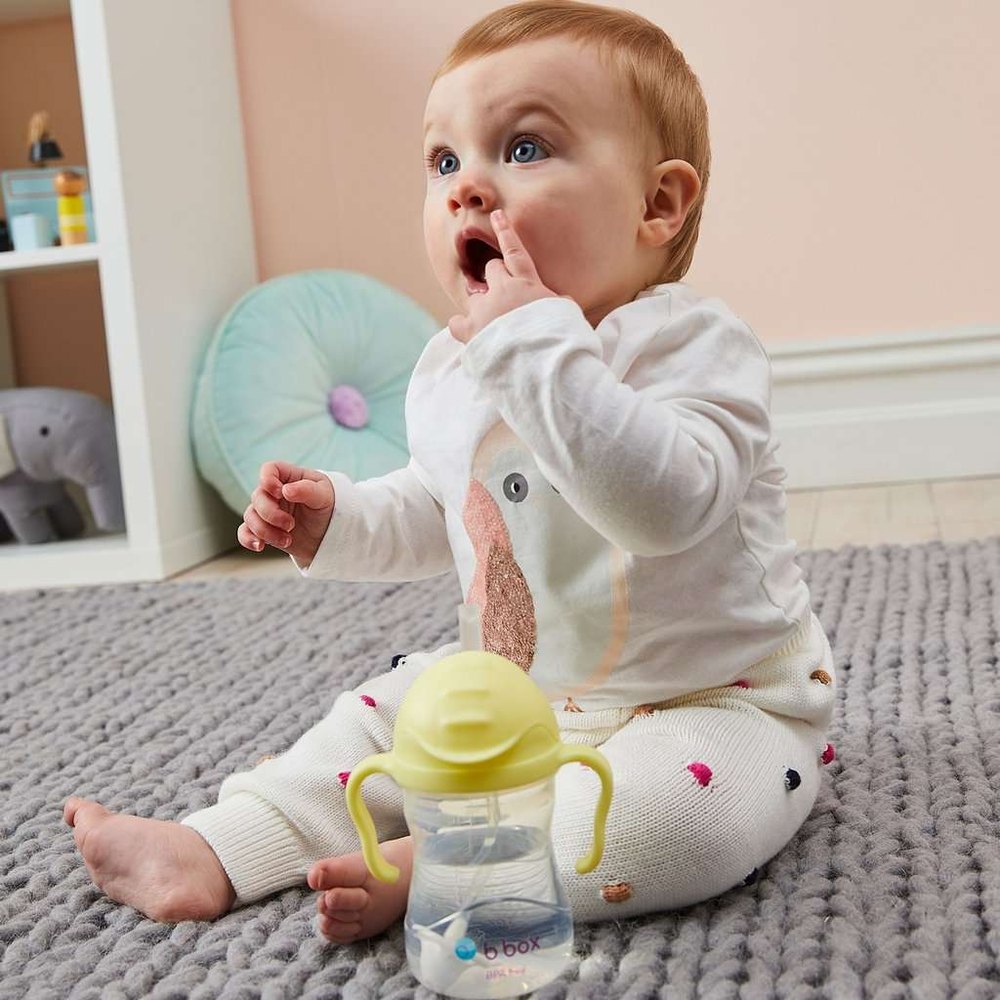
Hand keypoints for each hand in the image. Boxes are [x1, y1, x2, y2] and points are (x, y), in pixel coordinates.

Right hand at [238, 461, 334, 565]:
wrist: (330, 535)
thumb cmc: (328, 508)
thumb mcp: (324, 496)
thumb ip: (307, 490)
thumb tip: (286, 490)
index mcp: (289, 477)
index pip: (269, 469)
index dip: (268, 479)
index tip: (280, 493)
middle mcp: (274, 493)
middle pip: (258, 497)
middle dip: (271, 514)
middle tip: (291, 525)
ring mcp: (267, 511)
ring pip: (250, 516)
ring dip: (265, 530)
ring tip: (287, 540)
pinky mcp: (263, 530)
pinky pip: (245, 532)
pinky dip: (248, 539)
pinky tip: (260, 546)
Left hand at [448, 209, 557, 343]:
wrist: (539, 363)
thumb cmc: (558, 339)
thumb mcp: (568, 316)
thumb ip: (559, 303)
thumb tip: (561, 300)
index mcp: (528, 284)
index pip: (515, 252)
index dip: (506, 232)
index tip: (497, 215)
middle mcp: (502, 291)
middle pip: (491, 269)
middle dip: (497, 278)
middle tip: (506, 296)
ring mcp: (484, 309)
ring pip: (475, 296)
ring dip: (483, 305)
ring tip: (494, 324)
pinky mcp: (471, 330)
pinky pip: (456, 321)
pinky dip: (462, 326)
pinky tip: (471, 332)